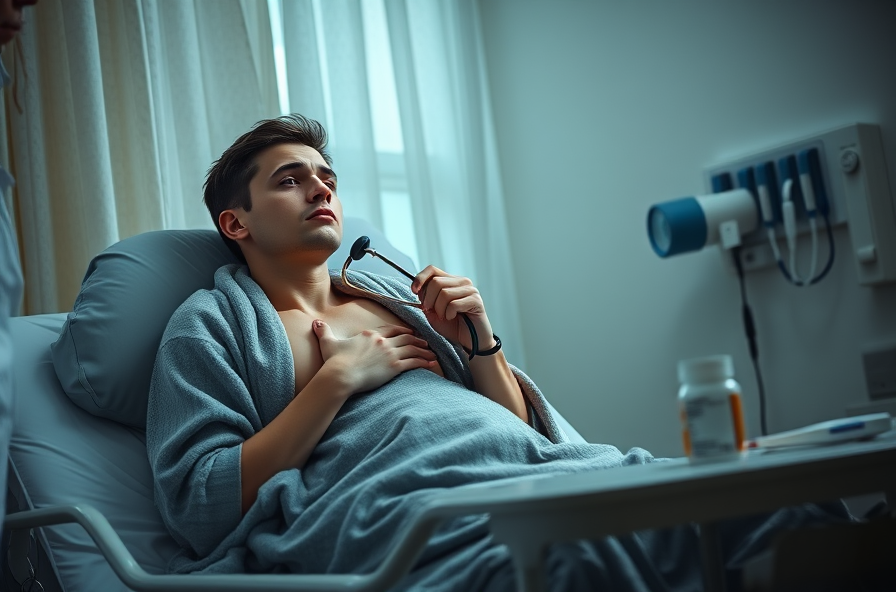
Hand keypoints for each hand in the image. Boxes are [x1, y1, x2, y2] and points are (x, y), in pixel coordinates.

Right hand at [312, 320, 436, 394]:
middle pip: (405, 338)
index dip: (401, 331)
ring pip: (412, 349)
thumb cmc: (334, 361)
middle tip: (426, 342)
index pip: (391, 329)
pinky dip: (424, 362)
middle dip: (417, 340)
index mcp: (370, 334)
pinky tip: (431, 364)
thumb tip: (315, 323)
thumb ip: (324, 332)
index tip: (409, 333)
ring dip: (424, 350)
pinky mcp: (394, 366)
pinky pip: (414, 362)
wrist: (340, 374)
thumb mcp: (328, 343)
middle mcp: (382, 341)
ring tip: (432, 353)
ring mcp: (390, 353)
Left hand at [411, 266, 493, 351]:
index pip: (432, 270)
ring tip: (444, 316)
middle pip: (436, 282)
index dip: (420, 278)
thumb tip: (419, 289)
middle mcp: (462, 282)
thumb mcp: (433, 312)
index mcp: (451, 281)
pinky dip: (449, 313)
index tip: (414, 291)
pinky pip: (454, 304)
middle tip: (432, 311)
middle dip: (429, 300)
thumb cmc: (452, 326)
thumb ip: (426, 299)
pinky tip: (453, 317)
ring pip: (444, 293)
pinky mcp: (476, 301)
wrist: (469, 342)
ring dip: (439, 309)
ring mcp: (470, 290)